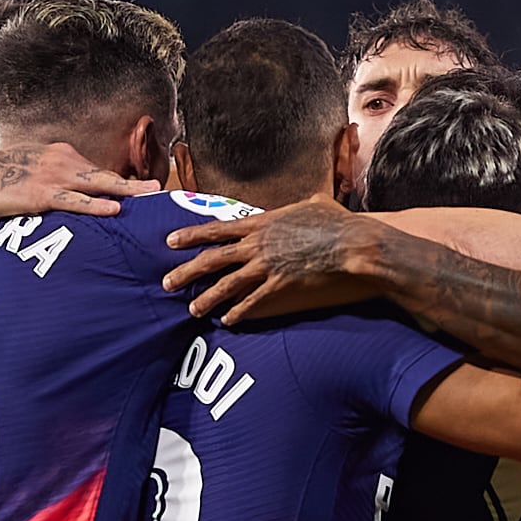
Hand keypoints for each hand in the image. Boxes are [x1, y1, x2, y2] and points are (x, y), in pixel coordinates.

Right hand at [0, 140, 146, 233]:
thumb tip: (66, 191)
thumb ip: (52, 177)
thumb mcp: (30, 170)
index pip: (97, 169)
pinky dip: (95, 206)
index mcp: (60, 152)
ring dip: (126, 190)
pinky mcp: (40, 195)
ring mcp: (52, 176)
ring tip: (150, 195)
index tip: (143, 190)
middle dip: (134, 181)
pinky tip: (113, 210)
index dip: (121, 181)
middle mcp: (61, 159)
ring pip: (97, 185)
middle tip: (160, 188)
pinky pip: (74, 201)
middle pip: (106, 173)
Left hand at [164, 199, 386, 321]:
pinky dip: (237, 313)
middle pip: (213, 259)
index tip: (171, 241)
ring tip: (191, 309)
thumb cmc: (339, 222)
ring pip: (226, 284)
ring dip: (206, 298)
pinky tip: (226, 321)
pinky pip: (252, 303)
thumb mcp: (318, 204)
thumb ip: (306, 203)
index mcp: (263, 222)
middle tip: (166, 282)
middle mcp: (258, 245)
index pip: (217, 229)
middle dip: (186, 271)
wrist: (354, 244)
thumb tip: (313, 199)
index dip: (192, 236)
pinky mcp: (280, 287)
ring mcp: (267, 267)